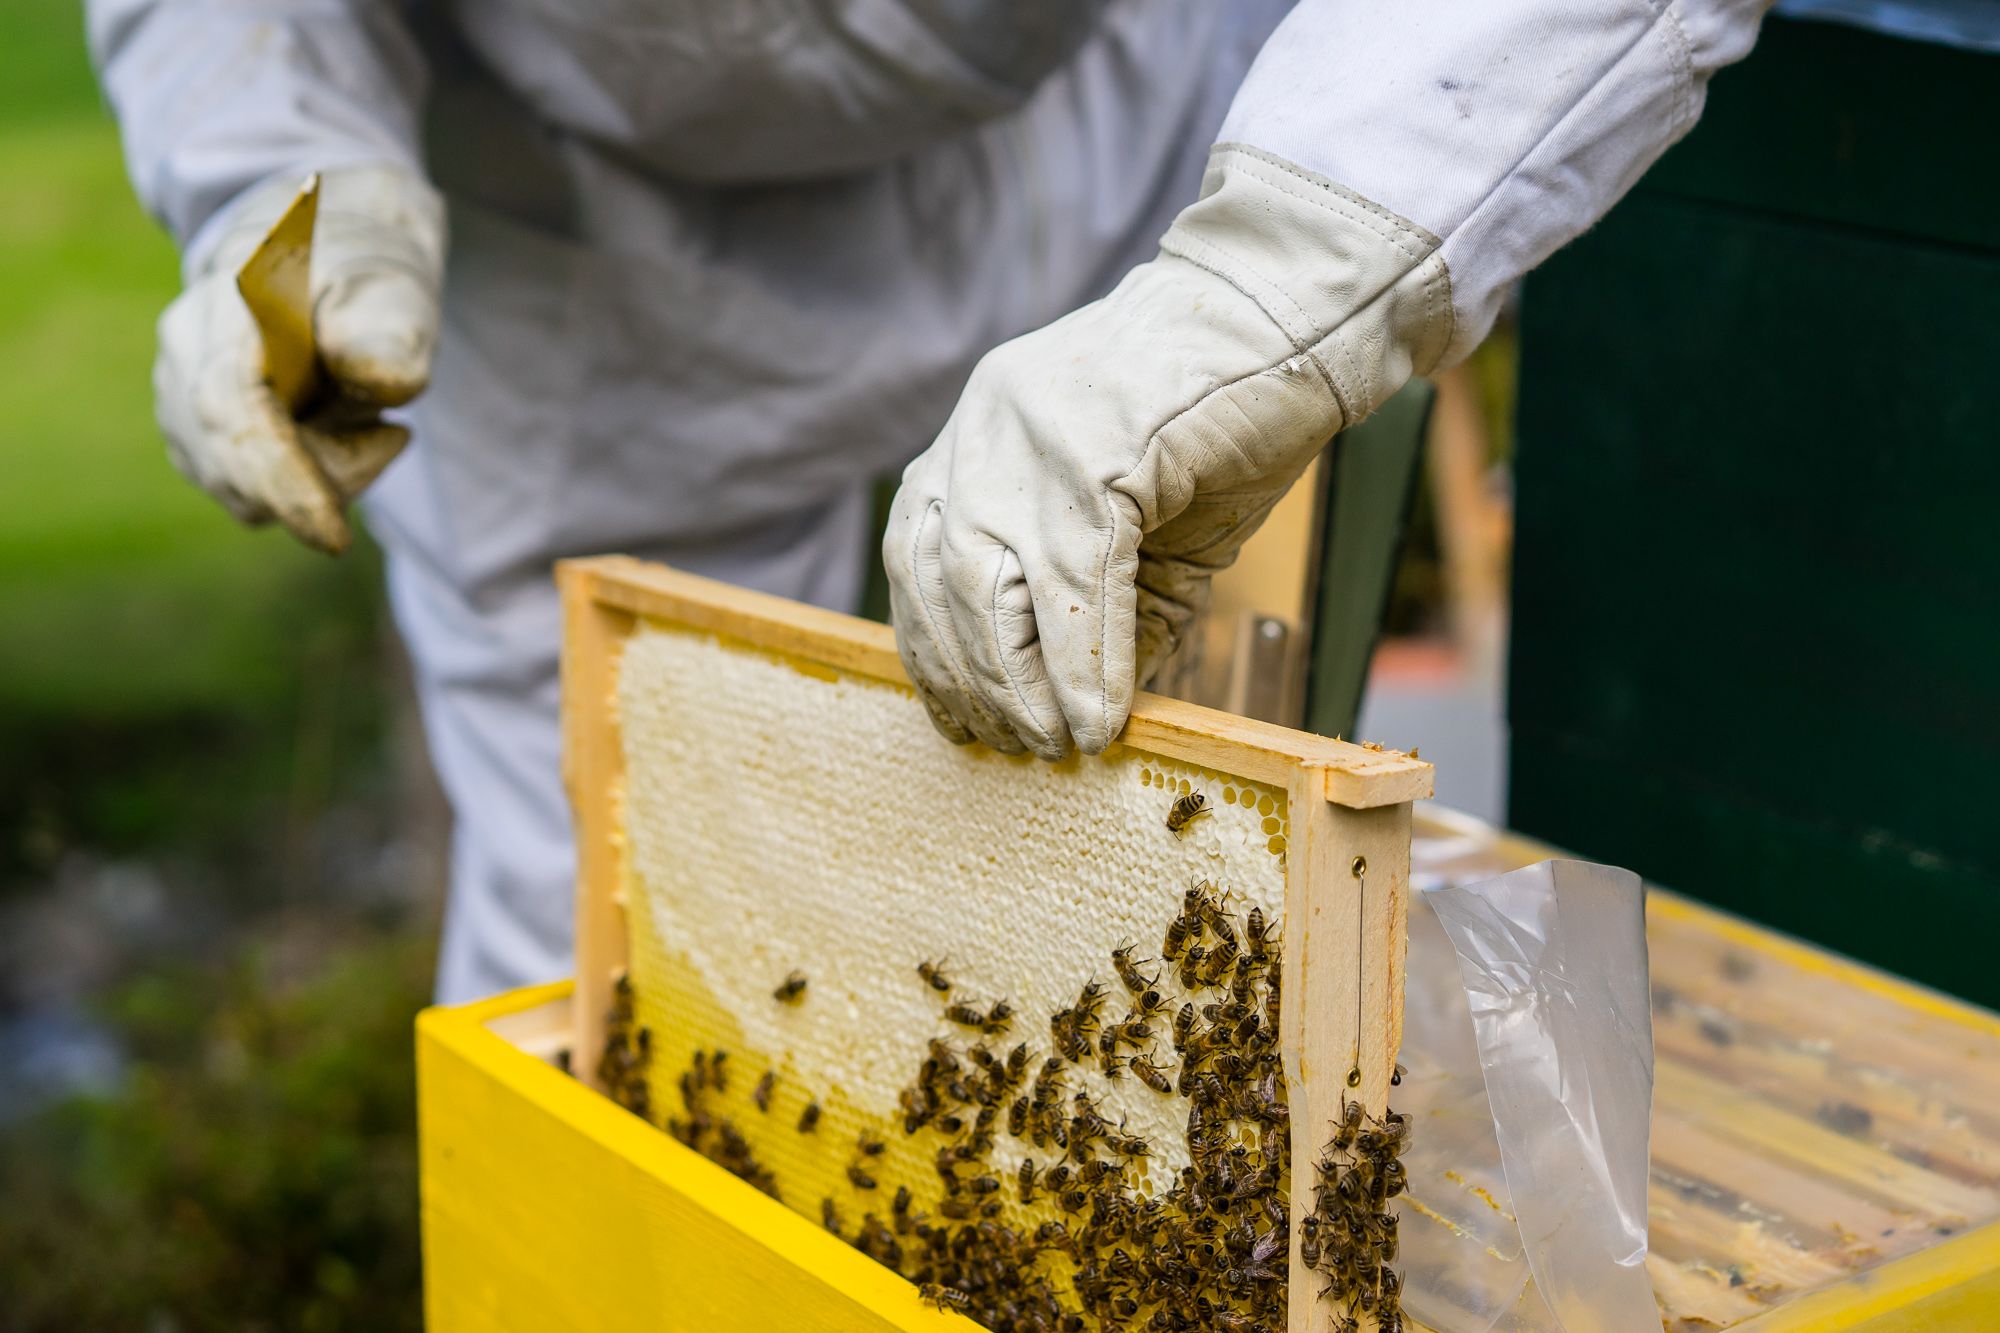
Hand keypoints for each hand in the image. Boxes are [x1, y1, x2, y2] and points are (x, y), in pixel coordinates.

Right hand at [153, 163, 444, 552]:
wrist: (323, 256)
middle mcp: (184, 345)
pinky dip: (301, 480)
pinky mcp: (189, 431)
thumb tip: (387, 379)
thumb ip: (391, 333)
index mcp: (231, 301)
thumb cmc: (365, 277)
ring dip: (320, 473)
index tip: (332, 537)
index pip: (236, 409)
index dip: (281, 478)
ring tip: (359, 414)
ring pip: (244, 489)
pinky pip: (246, 491)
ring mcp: (175, 391)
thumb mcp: (395, 289)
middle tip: (390, 432)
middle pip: (240, 463)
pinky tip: (329, 430)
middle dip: (328, 474)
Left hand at [885, 145, 1453, 757]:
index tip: (956, 716)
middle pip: (940, 583)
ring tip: (1055, 743)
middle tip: (1015, 747)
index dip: (930, 648)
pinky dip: (1087, 664)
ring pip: (989, 590)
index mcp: (975, 437)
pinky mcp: (1097, 451)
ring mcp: (1031, 436)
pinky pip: (1075, 583)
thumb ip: (1093, 602)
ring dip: (1020, 684)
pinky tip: (1102, 716)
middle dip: (972, 680)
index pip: (913, 558)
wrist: (1287, 319)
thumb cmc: (1216, 419)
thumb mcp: (1132, 521)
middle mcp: (983, 431)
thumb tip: (1075, 711)